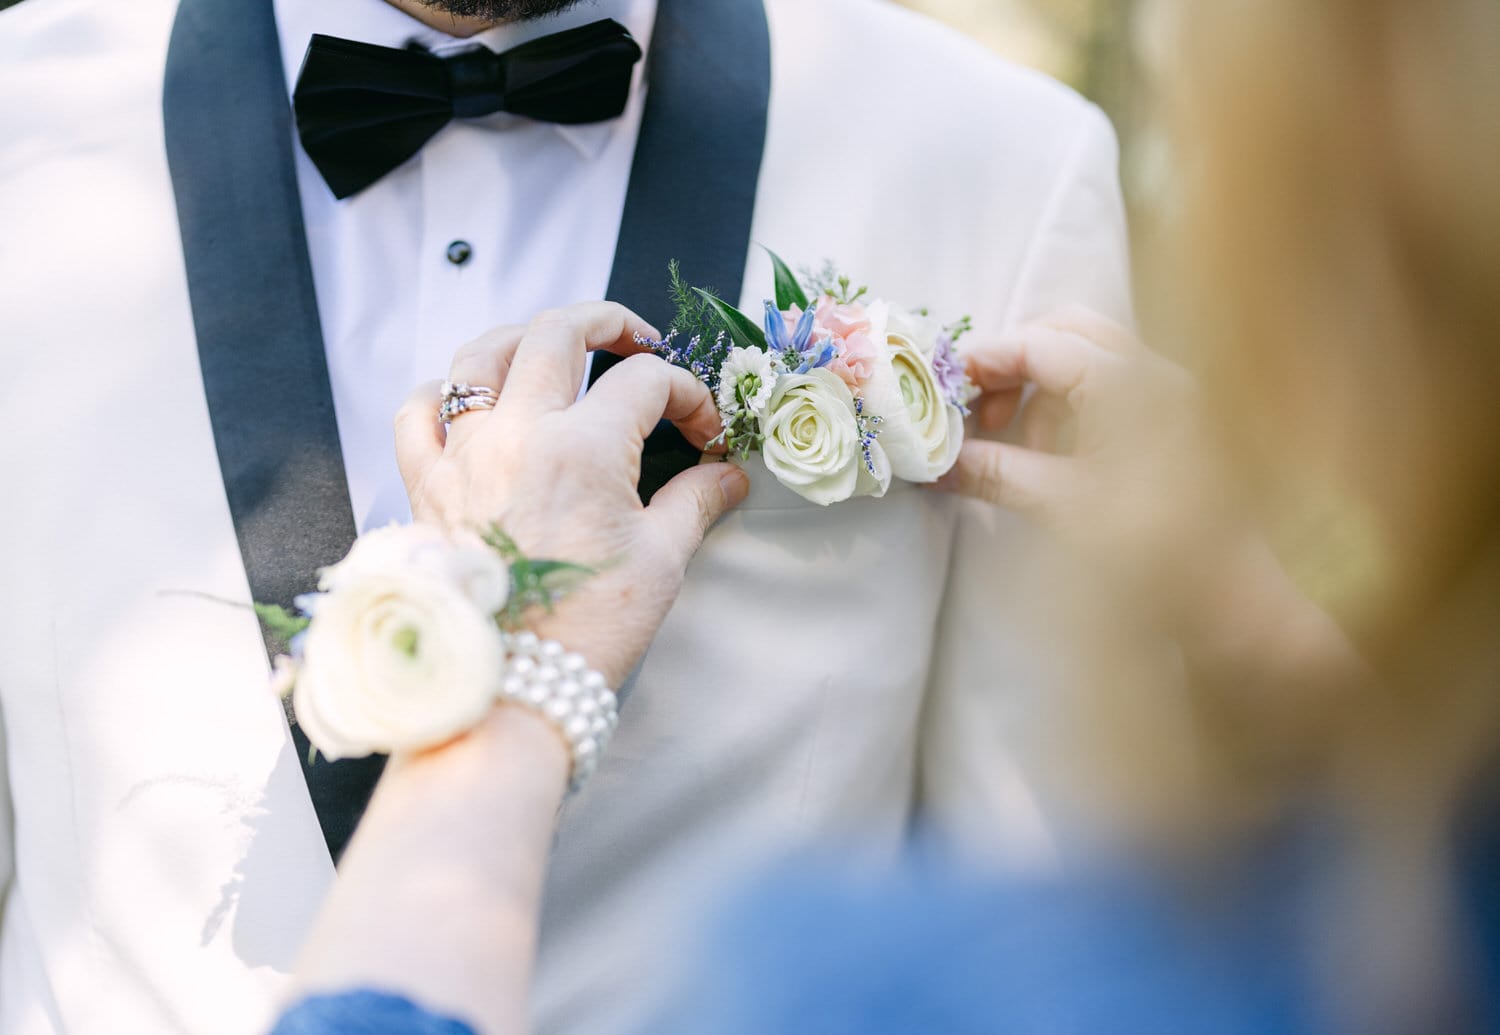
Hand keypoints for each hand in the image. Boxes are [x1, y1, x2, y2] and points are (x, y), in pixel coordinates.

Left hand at [393, 302, 748, 685]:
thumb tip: (728, 476)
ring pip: (480, 355)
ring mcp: (463, 456)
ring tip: (555, 346)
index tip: (705, 433)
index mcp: (582, 449)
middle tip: (638, 339)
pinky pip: (417, 414)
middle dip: (608, 323)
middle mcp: (516, 435)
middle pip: (557, 334)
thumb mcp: (661, 562)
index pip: (646, 383)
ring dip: (523, 336)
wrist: (511, 691)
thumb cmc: (588, 630)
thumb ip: (695, 502)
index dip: (688, 396)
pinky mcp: (426, 488)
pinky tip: (469, 398)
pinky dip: (441, 393)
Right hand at [934, 307, 1240, 627]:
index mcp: (1130, 384)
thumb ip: (995, 473)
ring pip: (1090, 355)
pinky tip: (1054, 455)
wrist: (1228, 597)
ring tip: (1016, 442)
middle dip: (1013, 362)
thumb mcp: (1060, 508)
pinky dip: (1072, 403)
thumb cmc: (1151, 553)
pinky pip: (1113, 385)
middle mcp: (1157, 372)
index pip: (1039, 343)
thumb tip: (937, 462)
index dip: (984, 362)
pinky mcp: (1177, 419)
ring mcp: (1173, 392)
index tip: (944, 392)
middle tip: (978, 410)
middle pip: (1067, 330)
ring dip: (1041, 385)